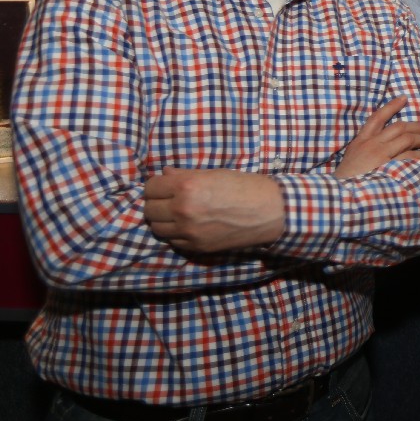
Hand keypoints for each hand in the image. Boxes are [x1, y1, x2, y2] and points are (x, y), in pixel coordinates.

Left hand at [144, 168, 284, 252]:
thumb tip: (164, 174)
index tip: (164, 186)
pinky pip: (173, 241)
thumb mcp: (214, 174)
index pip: (150, 187)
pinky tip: (189, 226)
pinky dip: (176, 233)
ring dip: (164, 220)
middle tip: (170, 200)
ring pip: (157, 228)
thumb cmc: (245, 186)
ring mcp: (188, 231)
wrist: (270, 211)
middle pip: (149, 210)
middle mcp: (183, 209)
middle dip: (157, 203)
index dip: (157, 185)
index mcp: (186, 186)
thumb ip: (185, 175)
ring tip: (178, 214)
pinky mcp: (197, 247)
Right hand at [335, 95, 419, 178]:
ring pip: (408, 139)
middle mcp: (372, 144)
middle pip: (400, 127)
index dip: (391, 106)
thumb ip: (365, 147)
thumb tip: (384, 142)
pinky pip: (411, 157)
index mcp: (361, 140)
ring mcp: (382, 155)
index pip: (377, 117)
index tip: (404, 98)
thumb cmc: (347, 179)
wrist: (340, 194)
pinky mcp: (390, 167)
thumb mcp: (352, 157)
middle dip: (419, 127)